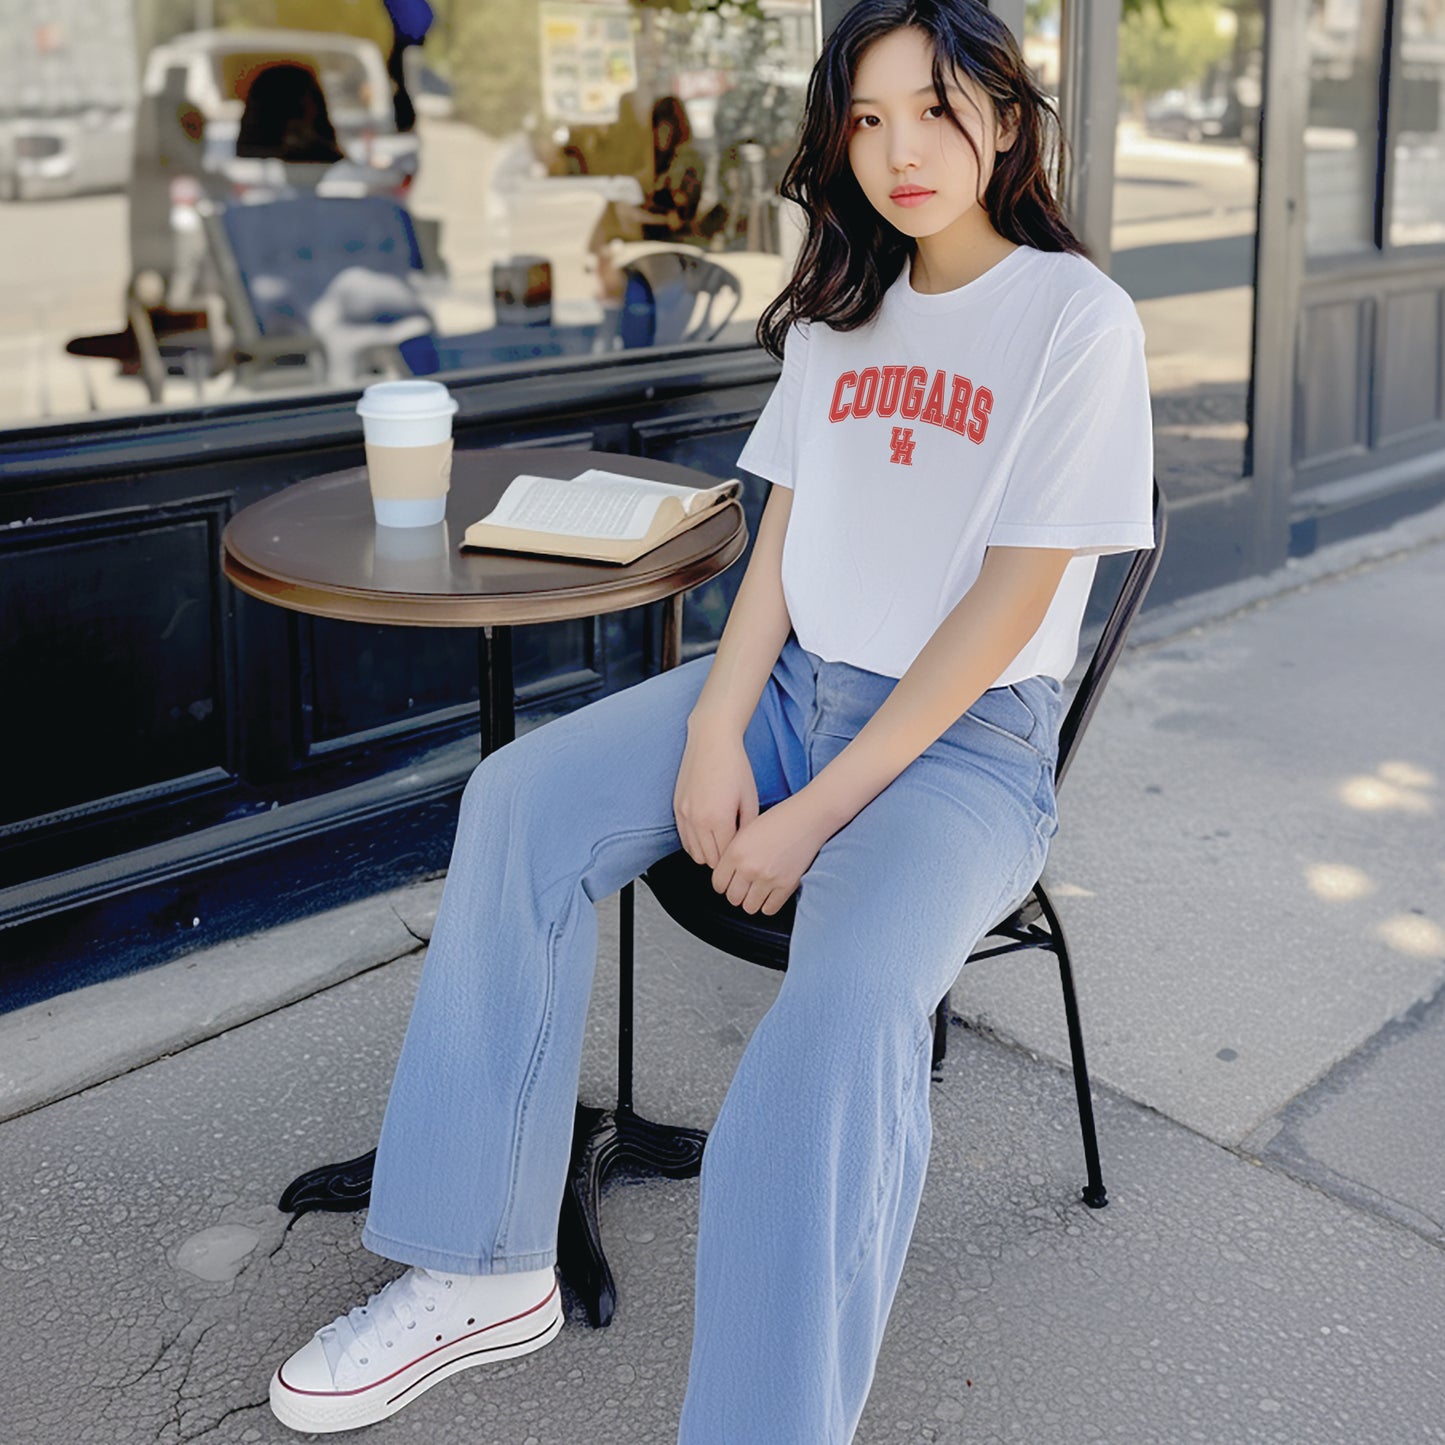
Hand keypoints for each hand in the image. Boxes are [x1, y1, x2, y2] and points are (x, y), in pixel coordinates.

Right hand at [673, 723, 758, 868]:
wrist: (711, 741)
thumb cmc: (735, 766)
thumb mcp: (750, 798)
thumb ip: (747, 827)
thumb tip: (744, 847)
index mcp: (718, 819)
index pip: (725, 857)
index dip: (735, 860)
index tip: (743, 857)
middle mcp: (697, 820)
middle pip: (709, 860)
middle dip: (722, 861)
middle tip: (734, 854)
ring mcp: (683, 815)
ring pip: (694, 853)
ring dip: (708, 854)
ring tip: (721, 846)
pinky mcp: (676, 808)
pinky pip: (684, 839)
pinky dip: (695, 844)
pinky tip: (707, 838)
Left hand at [712, 795, 831, 915]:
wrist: (807, 819)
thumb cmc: (778, 821)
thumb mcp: (746, 831)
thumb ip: (733, 854)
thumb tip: (725, 875)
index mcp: (735, 852)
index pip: (718, 883)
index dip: (723, 885)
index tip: (729, 883)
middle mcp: (749, 867)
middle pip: (732, 898)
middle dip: (737, 894)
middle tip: (744, 887)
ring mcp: (768, 878)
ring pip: (749, 907)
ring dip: (752, 901)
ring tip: (758, 891)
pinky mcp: (786, 886)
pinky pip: (769, 909)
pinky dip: (768, 904)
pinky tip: (770, 893)